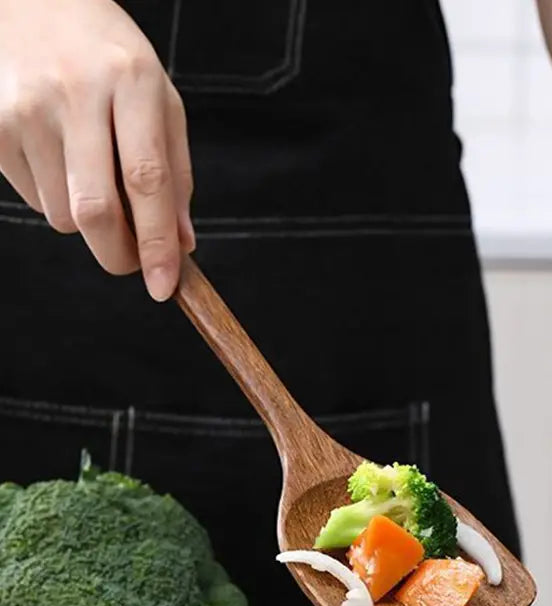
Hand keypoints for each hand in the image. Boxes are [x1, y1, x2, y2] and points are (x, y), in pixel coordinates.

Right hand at [0, 0, 193, 300]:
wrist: (34, 1)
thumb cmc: (111, 59)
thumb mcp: (161, 101)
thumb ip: (175, 174)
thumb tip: (180, 244)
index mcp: (131, 82)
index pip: (146, 181)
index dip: (156, 244)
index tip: (164, 286)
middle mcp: (74, 93)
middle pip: (95, 210)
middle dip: (119, 256)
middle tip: (135, 262)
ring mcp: (25, 109)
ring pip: (64, 216)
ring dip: (89, 222)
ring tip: (95, 174)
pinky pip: (35, 201)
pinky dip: (59, 200)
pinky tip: (63, 158)